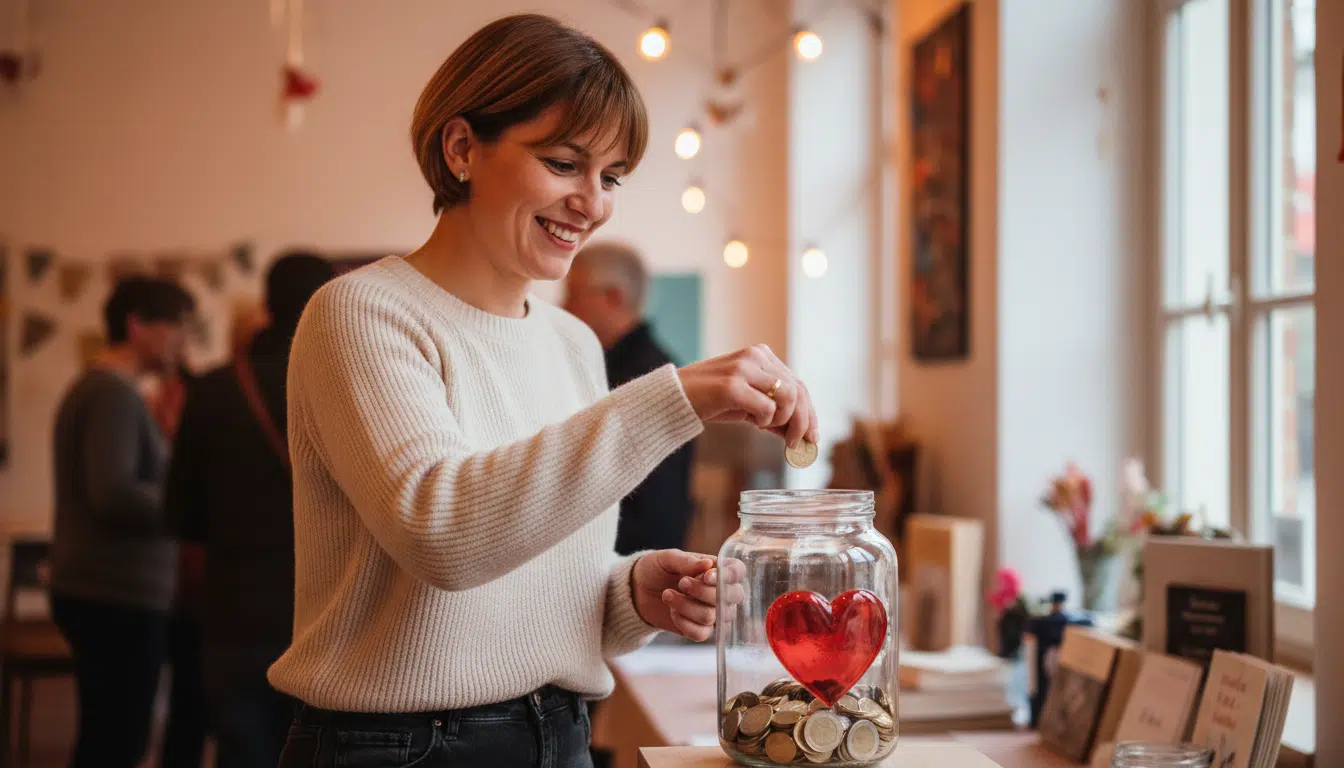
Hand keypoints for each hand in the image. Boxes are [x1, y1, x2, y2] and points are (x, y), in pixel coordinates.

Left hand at [631, 550, 746, 641]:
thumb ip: (687, 561)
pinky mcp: (700, 630)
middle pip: (731, 597)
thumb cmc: (656, 569)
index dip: (728, 575)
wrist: (639, 591)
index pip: (738, 571)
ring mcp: (712, 612)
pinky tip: (672, 612)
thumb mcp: (667, 558)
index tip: (706, 576)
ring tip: (668, 595)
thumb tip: (708, 564)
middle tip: (682, 583)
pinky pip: (702, 634)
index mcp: (716, 569)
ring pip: (713, 616)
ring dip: (686, 606)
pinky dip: (684, 623)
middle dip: (704, 592)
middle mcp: (720, 591)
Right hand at [676, 344, 817, 447]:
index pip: (798, 384)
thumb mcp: (746, 405)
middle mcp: (756, 356)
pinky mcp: (732, 385)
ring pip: (788, 397)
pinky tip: (751, 423)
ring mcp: (744, 368)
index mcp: (761, 356)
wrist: (673, 398)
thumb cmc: (710, 401)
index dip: (809, 413)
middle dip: (803, 422)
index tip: (812, 437)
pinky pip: (767, 408)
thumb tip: (799, 434)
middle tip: (796, 445)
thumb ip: (772, 413)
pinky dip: (764, 421)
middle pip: (798, 391)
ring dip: (782, 420)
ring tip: (764, 428)